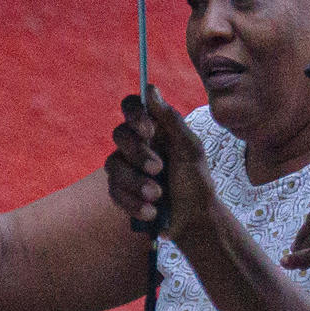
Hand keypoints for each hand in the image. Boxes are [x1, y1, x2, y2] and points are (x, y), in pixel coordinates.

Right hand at [107, 87, 217, 240]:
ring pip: (112, 165)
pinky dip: (133, 202)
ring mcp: (126, 168)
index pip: (132, 106)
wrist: (195, 220)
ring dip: (136, 182)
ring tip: (158, 196)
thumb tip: (151, 90)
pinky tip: (152, 212)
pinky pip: (114, 191)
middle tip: (159, 169)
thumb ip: (171, 120)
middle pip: (119, 134)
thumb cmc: (196, 181)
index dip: (134, 114)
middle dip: (138, 153)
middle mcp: (137, 144)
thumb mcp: (190, 149)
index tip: (149, 130)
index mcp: (155, 128)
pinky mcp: (121, 191)